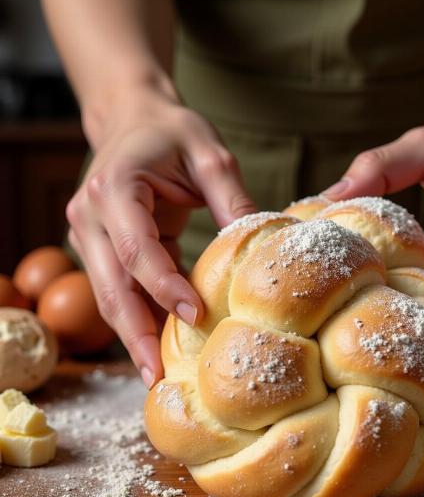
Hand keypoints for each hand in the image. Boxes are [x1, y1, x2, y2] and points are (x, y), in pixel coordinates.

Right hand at [66, 90, 255, 385]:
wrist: (134, 120)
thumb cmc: (171, 133)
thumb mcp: (209, 155)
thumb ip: (231, 198)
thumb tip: (261, 246)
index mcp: (116, 188)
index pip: (136, 248)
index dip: (163, 286)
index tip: (195, 316)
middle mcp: (90, 215)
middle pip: (111, 284)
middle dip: (135, 333)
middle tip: (158, 376)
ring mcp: (89, 234)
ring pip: (108, 295)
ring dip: (132, 335)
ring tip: (156, 375)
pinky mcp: (99, 247)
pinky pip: (117, 289)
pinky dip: (137, 317)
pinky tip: (156, 346)